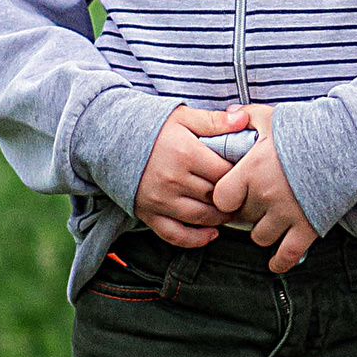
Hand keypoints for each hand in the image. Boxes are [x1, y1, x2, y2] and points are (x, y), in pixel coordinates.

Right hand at [133, 104, 251, 247]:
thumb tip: (243, 120)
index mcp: (186, 153)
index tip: (246, 174)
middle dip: (233, 197)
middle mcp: (173, 180)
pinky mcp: (147, 214)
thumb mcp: (182, 116)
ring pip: (200, 218)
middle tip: (245, 195)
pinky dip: (195, 240)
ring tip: (231, 211)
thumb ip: (214, 121)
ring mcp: (159, 200)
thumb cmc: (150, 126)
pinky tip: (211, 234)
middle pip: (215, 196)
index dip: (240, 174)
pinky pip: (174, 235)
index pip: (225, 172)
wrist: (109, 139)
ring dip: (220, 218)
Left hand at [208, 107, 314, 274]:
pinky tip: (275, 262)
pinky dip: (280, 262)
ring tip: (271, 219)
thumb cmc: (307, 129)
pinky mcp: (308, 227)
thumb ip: (245, 115)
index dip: (226, 197)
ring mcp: (287, 214)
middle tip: (258, 201)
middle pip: (242, 218)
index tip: (233, 192)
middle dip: (248, 210)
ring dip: (263, 231)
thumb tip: (228, 113)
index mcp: (252, 171)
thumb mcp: (272, 117)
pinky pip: (287, 254)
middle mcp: (265, 196)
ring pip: (260, 237)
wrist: (347, 143)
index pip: (221, 199)